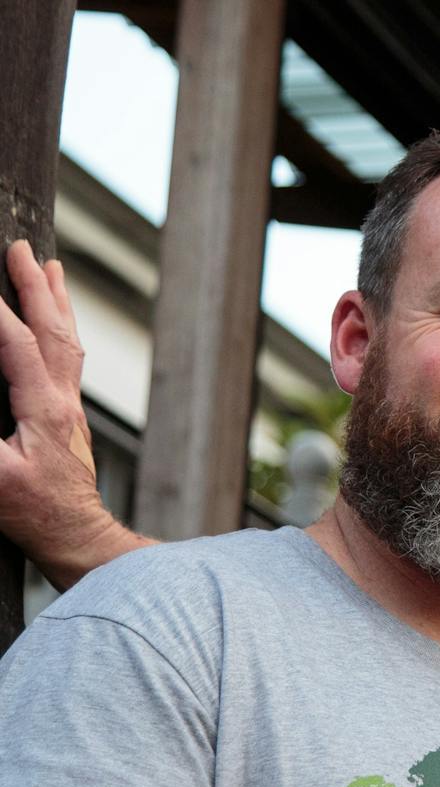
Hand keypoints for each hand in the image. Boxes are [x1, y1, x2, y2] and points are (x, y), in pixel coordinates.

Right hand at [0, 240, 126, 586]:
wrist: (77, 537)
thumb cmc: (33, 514)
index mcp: (43, 410)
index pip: (16, 346)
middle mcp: (62, 401)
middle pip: (50, 331)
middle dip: (35, 287)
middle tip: (23, 248)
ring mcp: (69, 408)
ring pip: (64, 341)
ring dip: (55, 301)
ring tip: (51, 267)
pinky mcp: (68, 418)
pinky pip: (66, 360)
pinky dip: (59, 330)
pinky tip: (56, 322)